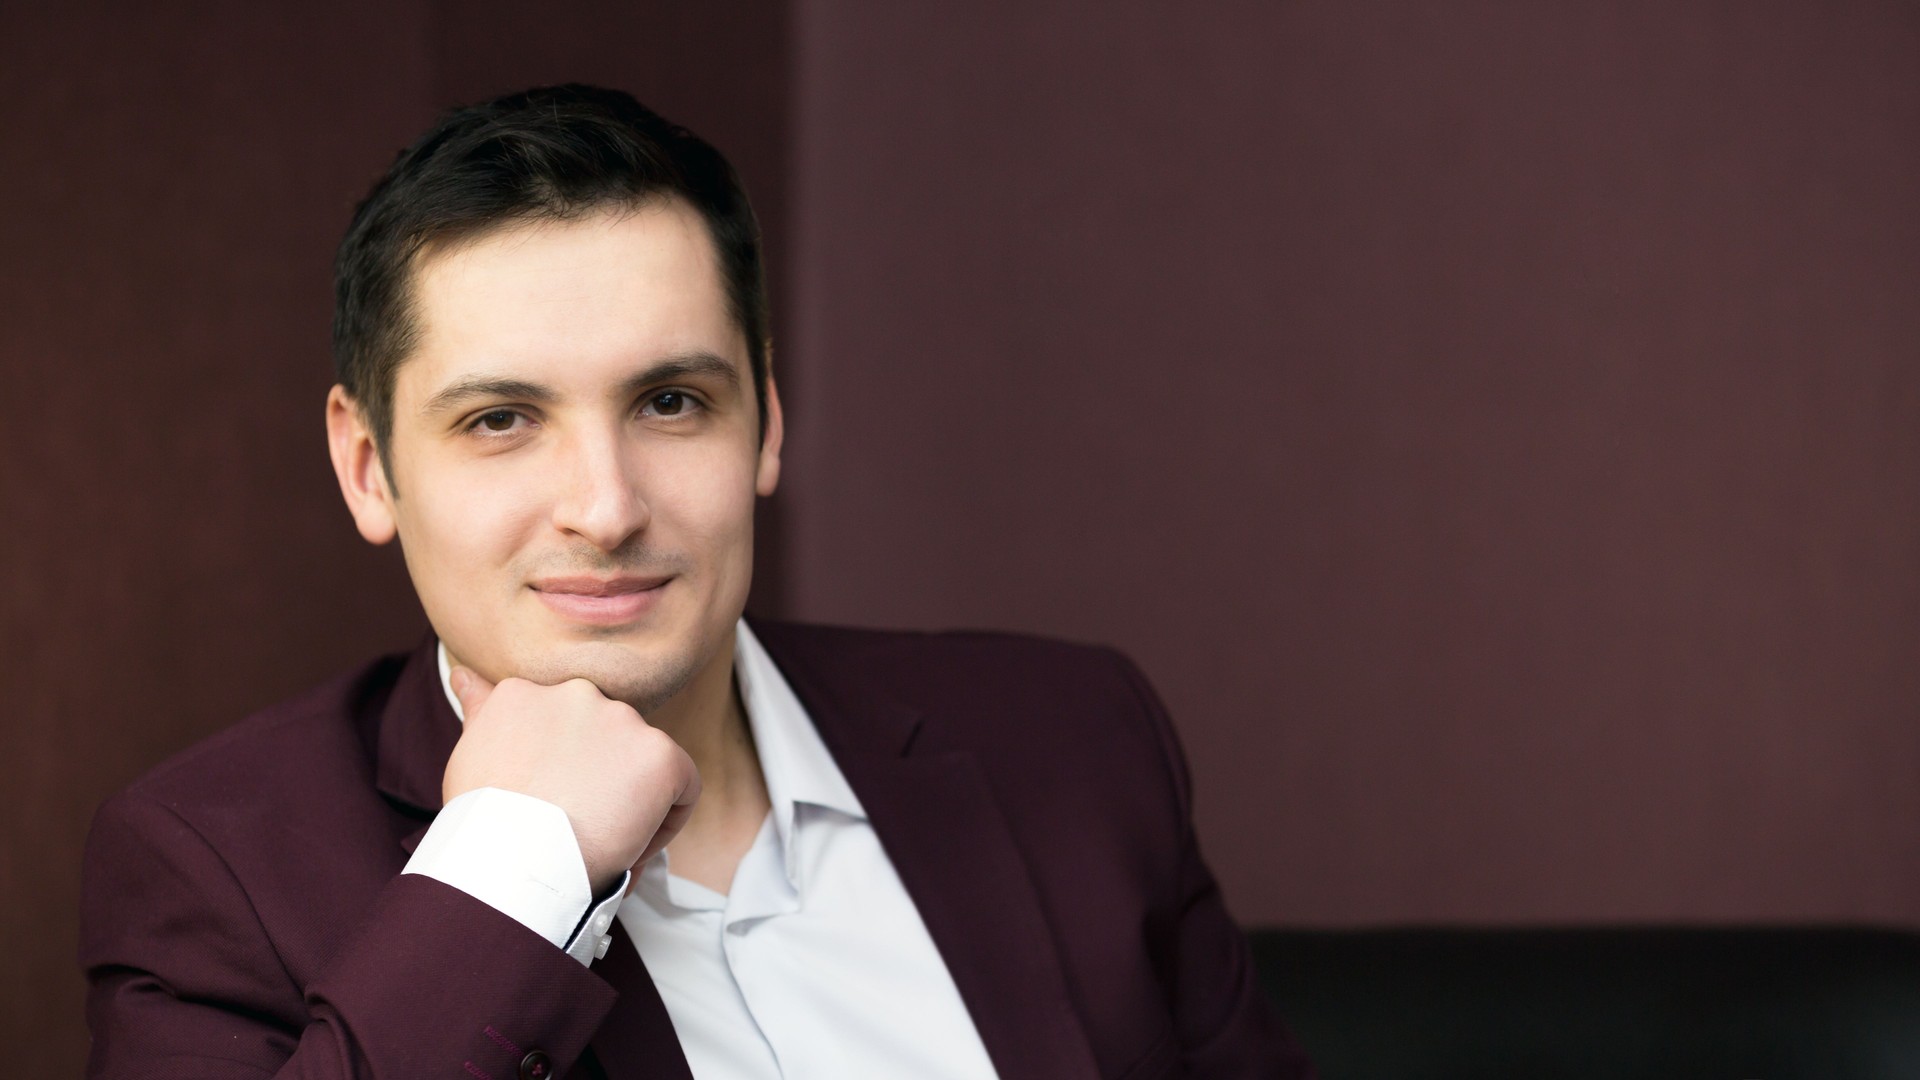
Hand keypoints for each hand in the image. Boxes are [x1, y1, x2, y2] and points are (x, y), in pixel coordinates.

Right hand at [443, 669, 700, 894]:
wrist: (510, 860)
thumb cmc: (483, 823)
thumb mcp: (471, 754)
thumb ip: (480, 709)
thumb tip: (465, 675)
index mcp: (527, 691)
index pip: (563, 722)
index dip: (563, 769)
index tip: (550, 803)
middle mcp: (576, 692)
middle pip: (605, 738)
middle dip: (598, 778)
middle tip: (576, 825)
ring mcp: (621, 720)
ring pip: (643, 761)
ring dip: (630, 798)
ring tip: (600, 840)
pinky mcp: (660, 754)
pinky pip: (682, 786)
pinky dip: (665, 820)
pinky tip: (632, 845)